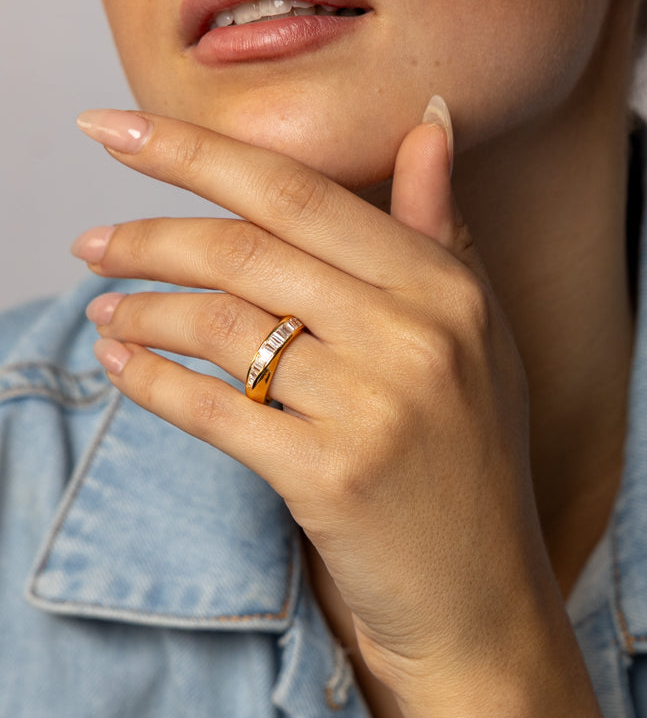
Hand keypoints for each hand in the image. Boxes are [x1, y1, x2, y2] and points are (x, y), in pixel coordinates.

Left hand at [73, 102, 563, 700]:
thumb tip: (432, 121)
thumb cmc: (473, 465)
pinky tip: (122, 369)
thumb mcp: (477, 339)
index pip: (301, 194)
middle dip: (148, 234)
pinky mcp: (332, 479)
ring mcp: (377, 409)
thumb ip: (442, 231)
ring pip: (223, 326)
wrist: (483, 597)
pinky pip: (213, 410)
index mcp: (449, 291)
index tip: (115, 129)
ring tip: (109, 314)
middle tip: (92, 241)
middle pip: (248, 249)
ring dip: (143, 312)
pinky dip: (151, 384)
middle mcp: (419, 337)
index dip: (196, 152)